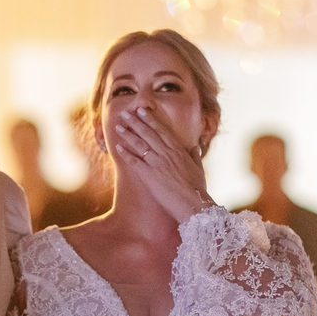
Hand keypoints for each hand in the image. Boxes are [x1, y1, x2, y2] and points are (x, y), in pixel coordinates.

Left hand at [113, 106, 212, 221]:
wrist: (193, 204)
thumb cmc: (198, 189)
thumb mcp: (198, 169)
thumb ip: (195, 156)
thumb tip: (195, 147)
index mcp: (179, 150)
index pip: (162, 130)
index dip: (150, 119)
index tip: (141, 111)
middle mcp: (167, 153)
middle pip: (148, 133)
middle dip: (135, 122)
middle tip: (125, 113)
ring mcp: (157, 164)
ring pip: (140, 144)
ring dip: (128, 134)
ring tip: (118, 126)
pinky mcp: (149, 176)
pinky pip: (135, 162)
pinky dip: (126, 154)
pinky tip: (117, 147)